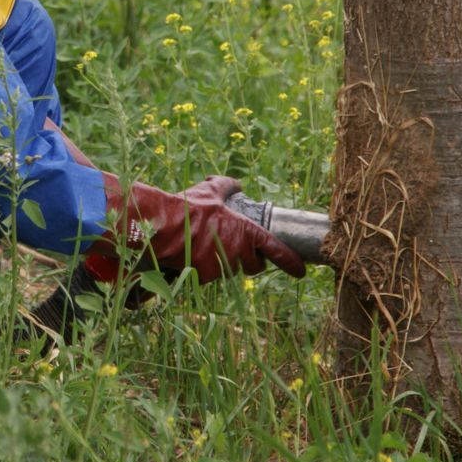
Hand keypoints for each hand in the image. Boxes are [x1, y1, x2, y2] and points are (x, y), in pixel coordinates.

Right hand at [93, 174, 306, 282]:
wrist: (160, 228)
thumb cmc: (187, 208)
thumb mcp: (209, 192)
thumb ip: (226, 187)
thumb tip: (237, 183)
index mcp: (245, 232)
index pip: (276, 250)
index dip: (291, 261)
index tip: (301, 271)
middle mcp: (238, 253)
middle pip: (254, 265)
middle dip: (249, 259)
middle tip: (236, 246)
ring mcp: (223, 268)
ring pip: (232, 270)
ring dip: (227, 261)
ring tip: (208, 245)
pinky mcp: (206, 277)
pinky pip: (213, 275)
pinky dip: (207, 268)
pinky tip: (194, 255)